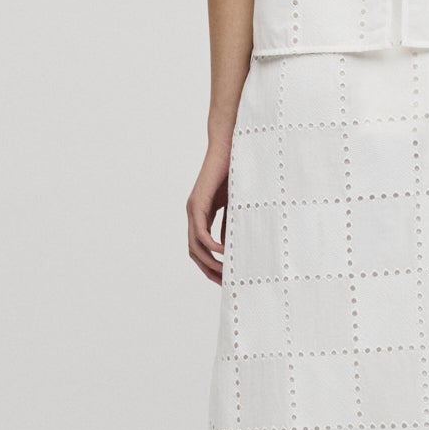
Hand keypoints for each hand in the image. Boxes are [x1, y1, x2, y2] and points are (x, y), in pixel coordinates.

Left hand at [186, 135, 232, 283]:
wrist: (228, 145)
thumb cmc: (234, 170)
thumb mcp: (235, 205)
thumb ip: (230, 225)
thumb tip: (231, 248)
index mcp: (202, 215)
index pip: (201, 249)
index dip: (211, 266)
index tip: (226, 279)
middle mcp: (194, 214)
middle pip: (195, 253)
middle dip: (209, 270)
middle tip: (226, 284)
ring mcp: (193, 209)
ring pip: (195, 246)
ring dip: (209, 262)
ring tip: (226, 273)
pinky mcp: (198, 202)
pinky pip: (200, 231)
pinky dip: (210, 245)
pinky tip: (223, 253)